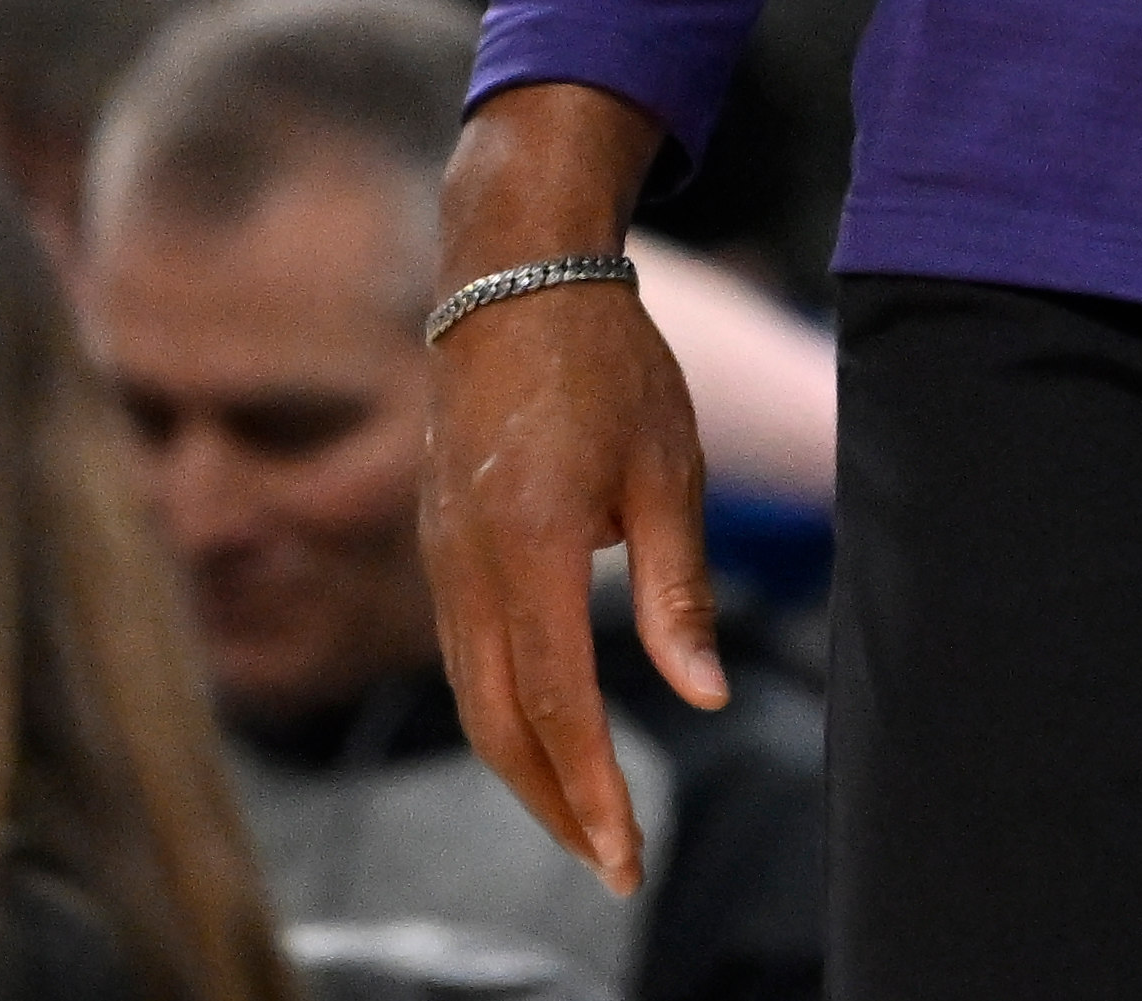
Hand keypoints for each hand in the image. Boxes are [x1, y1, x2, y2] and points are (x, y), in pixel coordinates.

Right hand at [419, 84, 724, 894]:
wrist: (512, 276)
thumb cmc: (606, 364)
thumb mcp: (669, 469)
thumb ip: (677, 589)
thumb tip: (702, 693)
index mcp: (529, 545)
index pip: (556, 702)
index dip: (590, 789)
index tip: (625, 855)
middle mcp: (467, 565)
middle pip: (498, 724)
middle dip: (554, 806)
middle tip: (614, 864)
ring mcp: (441, 558)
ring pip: (472, 697)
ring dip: (525, 770)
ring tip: (587, 821)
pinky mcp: (439, 548)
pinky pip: (463, 655)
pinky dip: (503, 714)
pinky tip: (546, 738)